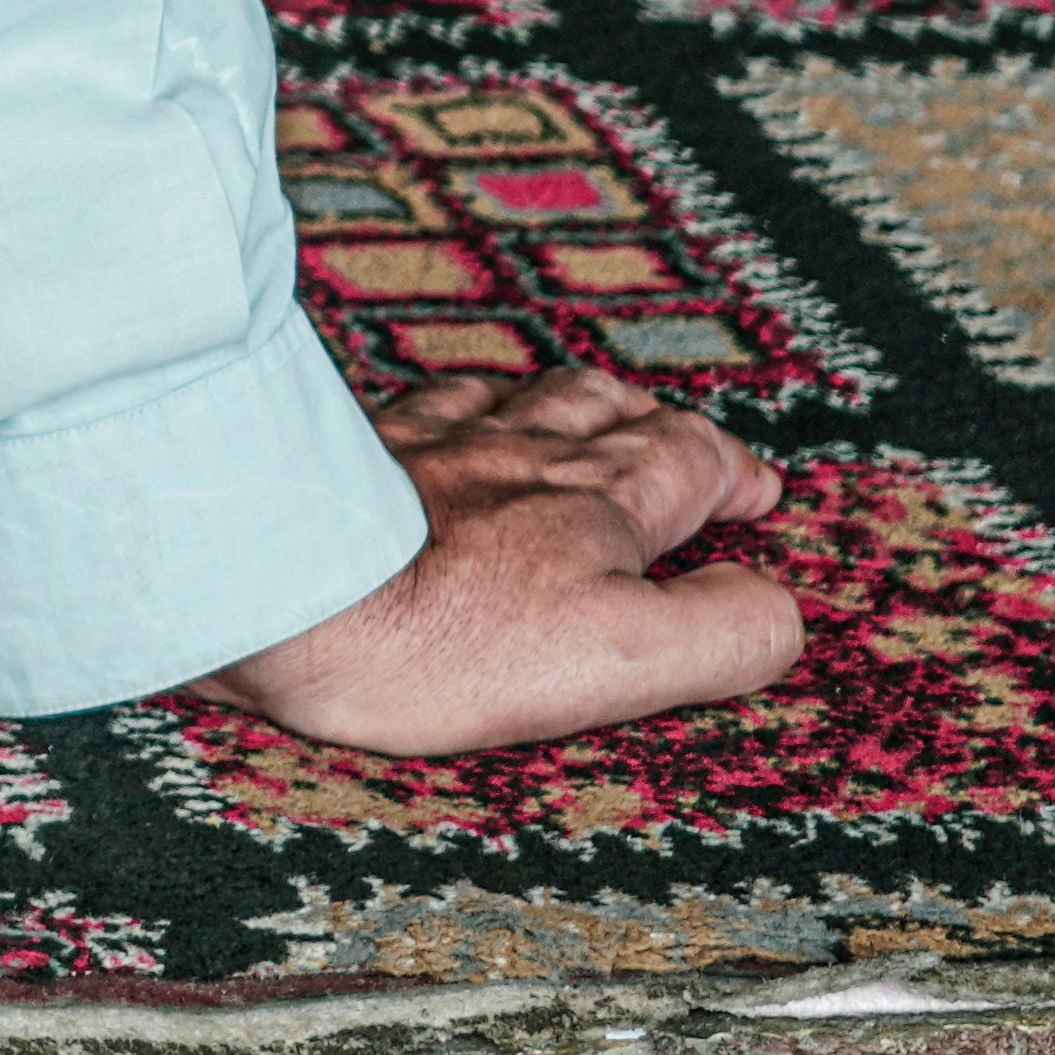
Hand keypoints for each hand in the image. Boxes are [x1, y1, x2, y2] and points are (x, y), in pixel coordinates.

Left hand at [195, 367, 799, 754]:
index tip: (752, 487)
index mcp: (595, 499)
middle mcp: (517, 452)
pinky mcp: (351, 452)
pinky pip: (422, 405)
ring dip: (565, 403)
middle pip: (604, 412)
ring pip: (518, 398)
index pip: (686, 459)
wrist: (276, 588)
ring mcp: (430, 444)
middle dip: (655, 424)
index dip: (728, 470)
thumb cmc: (441, 633)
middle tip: (680, 442)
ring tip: (585, 414)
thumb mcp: (623, 656)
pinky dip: (458, 406)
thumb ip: (721, 631)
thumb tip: (777, 605)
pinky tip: (447, 416)